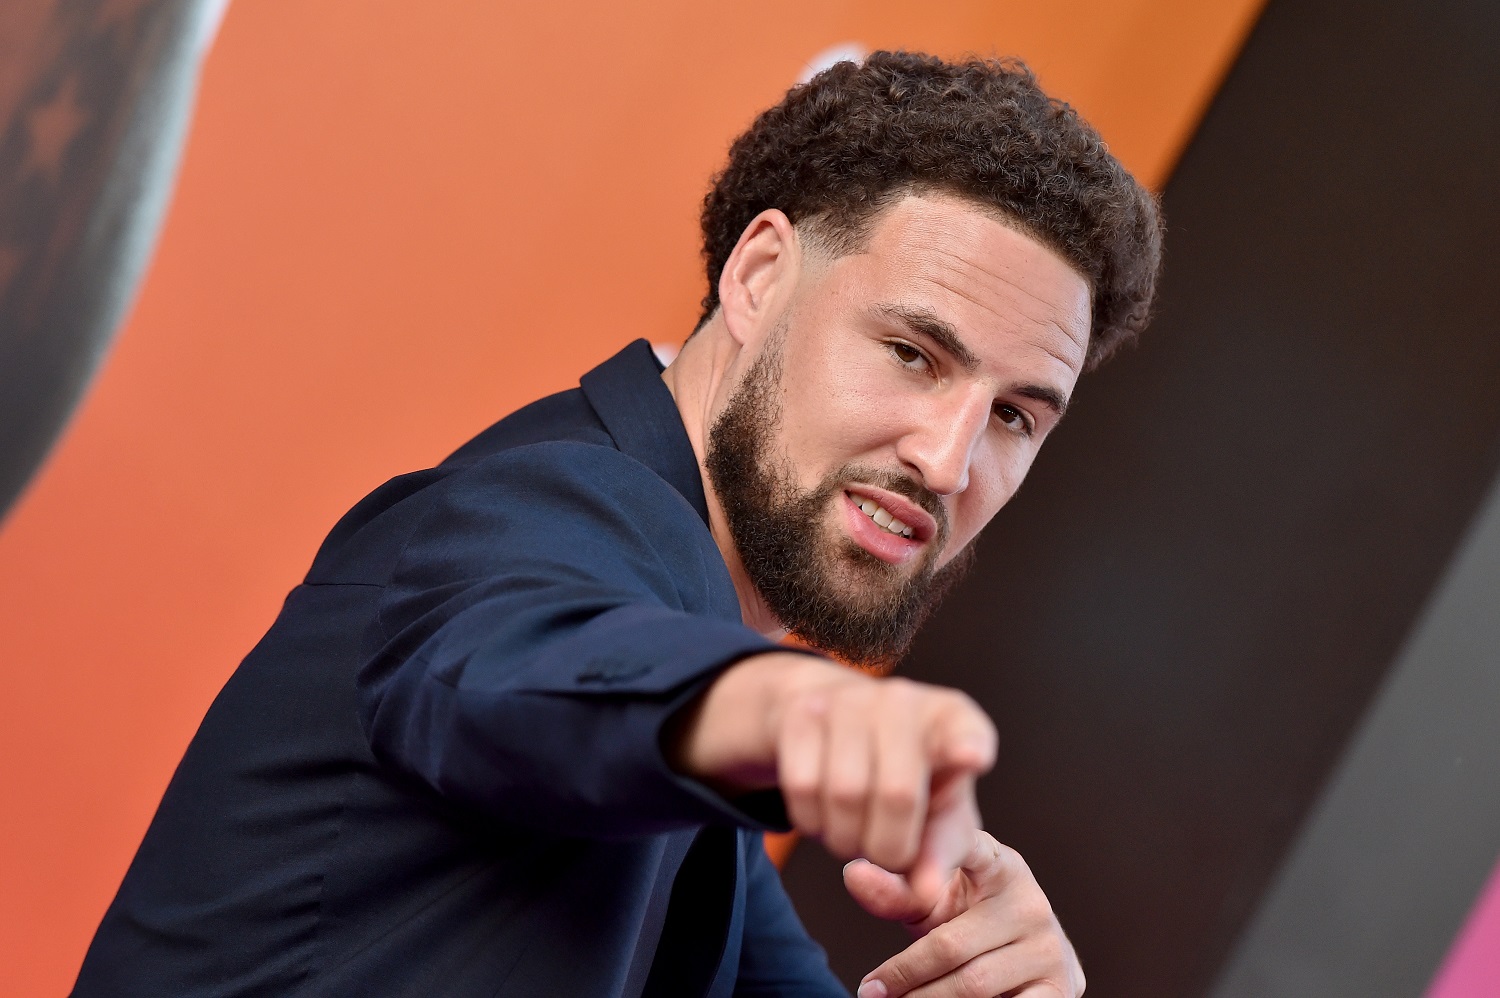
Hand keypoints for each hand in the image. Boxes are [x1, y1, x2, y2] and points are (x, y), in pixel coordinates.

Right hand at [666, 652, 997, 904]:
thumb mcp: (938, 818)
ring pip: (844, 794)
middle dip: (889, 848)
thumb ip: (938, 861)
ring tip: (856, 834)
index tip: (973, 757)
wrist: (841, 727)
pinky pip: (802, 787)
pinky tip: (825, 815)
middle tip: (888, 856)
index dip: (969, 745)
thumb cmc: (909, 781)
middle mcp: (905, 700)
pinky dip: (812, 821)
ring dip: (847, 840)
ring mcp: (851, 699)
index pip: (968, 731)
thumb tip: (924, 894)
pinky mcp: (804, 711)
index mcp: (955, 720)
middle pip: (897, 794)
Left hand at [843, 829, 1083, 997]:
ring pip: (973, 985)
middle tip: (869, 990)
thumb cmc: (968, 921)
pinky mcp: (1061, 988)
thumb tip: (852, 874)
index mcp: (999, 863)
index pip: (965, 848)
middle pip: (950, 944)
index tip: (897, 875)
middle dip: (904, 974)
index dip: (935, 858)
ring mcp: (1049, 946)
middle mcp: (1031, 900)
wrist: (1025, 956)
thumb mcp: (933, 901)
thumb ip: (895, 891)